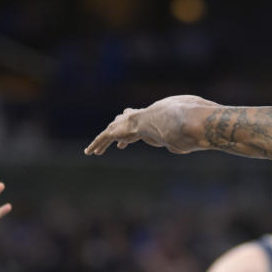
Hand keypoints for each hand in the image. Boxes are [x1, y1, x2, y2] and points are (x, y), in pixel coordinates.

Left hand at [84, 95, 210, 155]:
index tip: (126, 140)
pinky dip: (96, 144)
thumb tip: (182, 149)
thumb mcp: (173, 136)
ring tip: (92, 151)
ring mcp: (123, 124)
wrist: (161, 119)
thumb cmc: (171, 125)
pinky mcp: (116, 130)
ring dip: (100, 142)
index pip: (136, 124)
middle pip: (119, 125)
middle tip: (109, 139)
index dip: (131, 133)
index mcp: (146, 119)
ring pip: (108, 133)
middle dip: (113, 131)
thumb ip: (176, 142)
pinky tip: (89, 152)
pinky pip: (103, 138)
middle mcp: (132, 120)